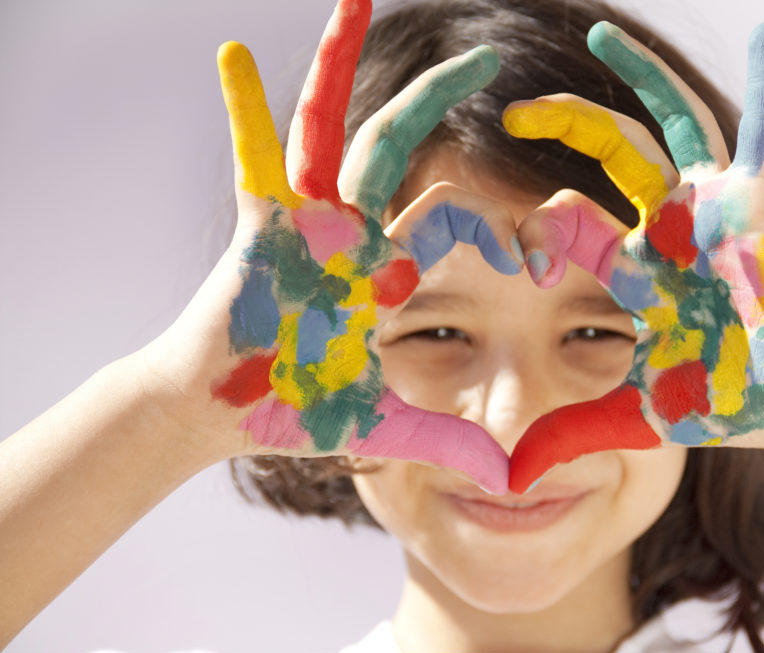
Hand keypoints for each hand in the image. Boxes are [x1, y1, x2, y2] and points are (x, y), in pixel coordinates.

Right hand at [149, 0, 521, 492]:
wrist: (226, 411)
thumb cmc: (300, 409)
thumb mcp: (387, 426)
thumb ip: (450, 446)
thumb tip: (514, 482)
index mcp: (387, 268)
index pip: (457, 221)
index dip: (498, 232)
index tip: (530, 258)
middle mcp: (352, 231)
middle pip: (401, 146)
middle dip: (441, 95)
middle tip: (488, 53)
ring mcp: (305, 223)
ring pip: (333, 130)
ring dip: (340, 64)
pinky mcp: (261, 229)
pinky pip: (253, 161)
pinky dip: (244, 112)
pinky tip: (232, 56)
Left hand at [502, 22, 763, 492]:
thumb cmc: (734, 400)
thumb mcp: (639, 416)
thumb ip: (574, 435)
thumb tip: (507, 484)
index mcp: (636, 266)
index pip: (569, 226)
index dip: (537, 231)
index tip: (520, 252)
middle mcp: (667, 225)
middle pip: (606, 158)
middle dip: (561, 128)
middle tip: (510, 112)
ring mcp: (710, 207)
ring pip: (665, 126)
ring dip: (637, 77)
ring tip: (597, 36)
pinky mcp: (756, 199)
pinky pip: (762, 130)